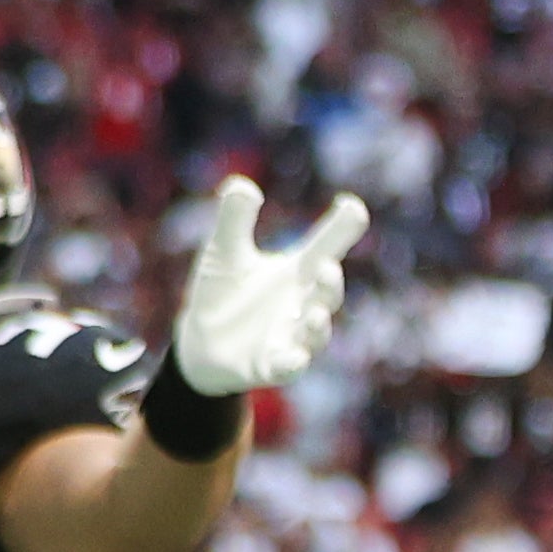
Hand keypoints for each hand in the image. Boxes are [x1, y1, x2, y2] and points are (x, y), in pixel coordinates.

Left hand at [172, 178, 369, 394]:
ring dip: (318, 325)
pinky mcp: (270, 365)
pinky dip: (292, 363)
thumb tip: (242, 184)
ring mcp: (290, 337)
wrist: (200, 342)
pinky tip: (293, 358)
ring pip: (314, 334)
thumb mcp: (224, 251)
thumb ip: (234, 219)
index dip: (342, 228)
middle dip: (329, 284)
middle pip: (326, 294)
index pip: (325, 248)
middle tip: (326, 268)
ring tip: (314, 314)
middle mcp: (301, 305)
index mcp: (295, 273)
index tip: (352, 207)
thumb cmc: (221, 292)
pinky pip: (287, 367)